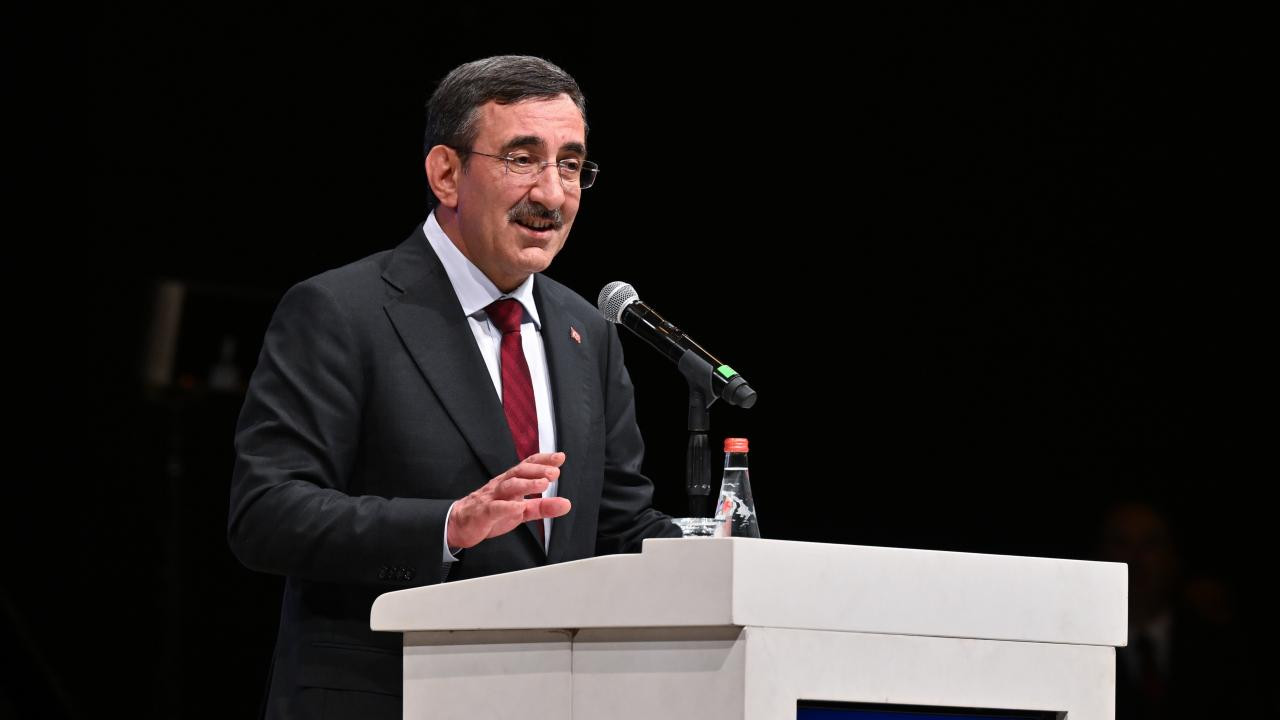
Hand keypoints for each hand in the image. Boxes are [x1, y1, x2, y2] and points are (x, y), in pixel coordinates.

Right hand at [446, 452, 571, 549]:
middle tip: (555, 472)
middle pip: (519, 472)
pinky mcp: (483, 513)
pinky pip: (495, 508)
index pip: (527, 466)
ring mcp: (491, 498)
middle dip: (538, 470)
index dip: (543, 460)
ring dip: (526, 484)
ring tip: (543, 484)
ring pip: (509, 487)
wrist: (460, 524)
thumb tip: (566, 504)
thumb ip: (543, 507)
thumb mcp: (522, 511)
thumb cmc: (492, 513)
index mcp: (511, 482)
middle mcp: (501, 486)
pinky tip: (519, 507)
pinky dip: (507, 507)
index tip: (560, 457)